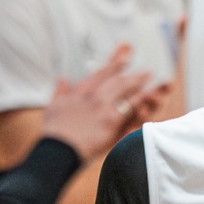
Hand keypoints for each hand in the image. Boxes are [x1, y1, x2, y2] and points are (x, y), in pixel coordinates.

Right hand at [39, 45, 162, 159]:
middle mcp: (92, 94)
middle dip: (131, 69)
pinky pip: (130, 105)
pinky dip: (141, 97)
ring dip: (138, 79)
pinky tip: (150, 92)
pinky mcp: (111, 119)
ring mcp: (102, 106)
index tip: (124, 55)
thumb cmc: (54, 132)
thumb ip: (60, 91)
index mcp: (79, 91)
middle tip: (140, 63)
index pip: (100, 72)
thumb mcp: (53, 107)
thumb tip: (62, 79)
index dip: (114, 63)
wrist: (57, 148)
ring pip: (124, 87)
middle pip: (114, 77)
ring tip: (148, 75)